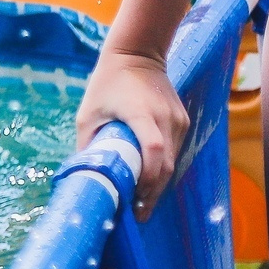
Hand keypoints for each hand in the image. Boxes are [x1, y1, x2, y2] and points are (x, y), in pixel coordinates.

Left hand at [76, 48, 188, 213]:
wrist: (137, 55)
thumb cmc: (106, 84)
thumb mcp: (88, 113)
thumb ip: (88, 143)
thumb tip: (86, 175)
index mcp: (142, 113)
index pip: (153, 150)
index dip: (147, 179)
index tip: (134, 200)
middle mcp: (165, 118)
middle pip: (166, 164)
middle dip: (153, 192)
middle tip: (138, 213)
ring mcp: (178, 119)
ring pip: (173, 160)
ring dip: (159, 183)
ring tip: (142, 202)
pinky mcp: (182, 120)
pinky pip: (175, 150)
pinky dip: (163, 166)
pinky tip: (150, 179)